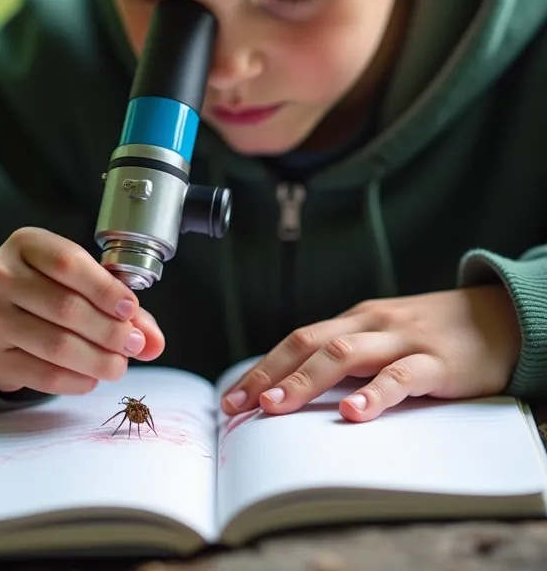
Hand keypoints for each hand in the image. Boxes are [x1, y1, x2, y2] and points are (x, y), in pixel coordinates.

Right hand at [0, 226, 164, 393]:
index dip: (106, 289)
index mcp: (25, 244)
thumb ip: (120, 304)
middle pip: (65, 307)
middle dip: (109, 330)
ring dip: (97, 360)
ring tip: (119, 365)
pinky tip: (92, 378)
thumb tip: (154, 342)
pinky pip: (42, 375)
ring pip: (56, 345)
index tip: (131, 309)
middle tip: (135, 345)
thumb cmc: (48, 287)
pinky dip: (76, 380)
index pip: (69, 264)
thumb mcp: (79, 278)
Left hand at [221, 285, 520, 421]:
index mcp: (355, 320)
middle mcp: (372, 324)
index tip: (232, 397)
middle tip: (239, 405)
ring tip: (277, 407)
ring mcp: (403, 340)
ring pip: (345, 355)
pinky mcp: (437, 362)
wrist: (497, 317)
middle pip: (310, 344)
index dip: (262, 367)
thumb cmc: (433, 334)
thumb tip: (297, 389)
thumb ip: (349, 358)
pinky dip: (374, 394)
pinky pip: (400, 378)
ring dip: (306, 381)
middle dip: (270, 375)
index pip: (298, 340)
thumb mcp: (385, 338)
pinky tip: (353, 413)